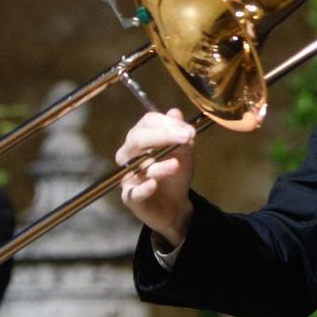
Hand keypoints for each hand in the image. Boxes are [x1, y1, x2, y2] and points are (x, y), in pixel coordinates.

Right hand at [116, 108, 196, 247]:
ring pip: (138, 165)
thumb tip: (175, 112)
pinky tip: (153, 184)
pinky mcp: (130, 197)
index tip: (189, 130)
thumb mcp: (183, 152)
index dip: (168, 123)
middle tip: (186, 138)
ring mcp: (128, 175)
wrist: (175, 204)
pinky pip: (133, 192)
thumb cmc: (175, 174)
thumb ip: (180, 134)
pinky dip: (143, 188)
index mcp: (141, 138)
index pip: (148, 122)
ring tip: (176, 165)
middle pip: (137, 139)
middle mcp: (129, 154)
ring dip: (158, 165)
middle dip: (162, 136)